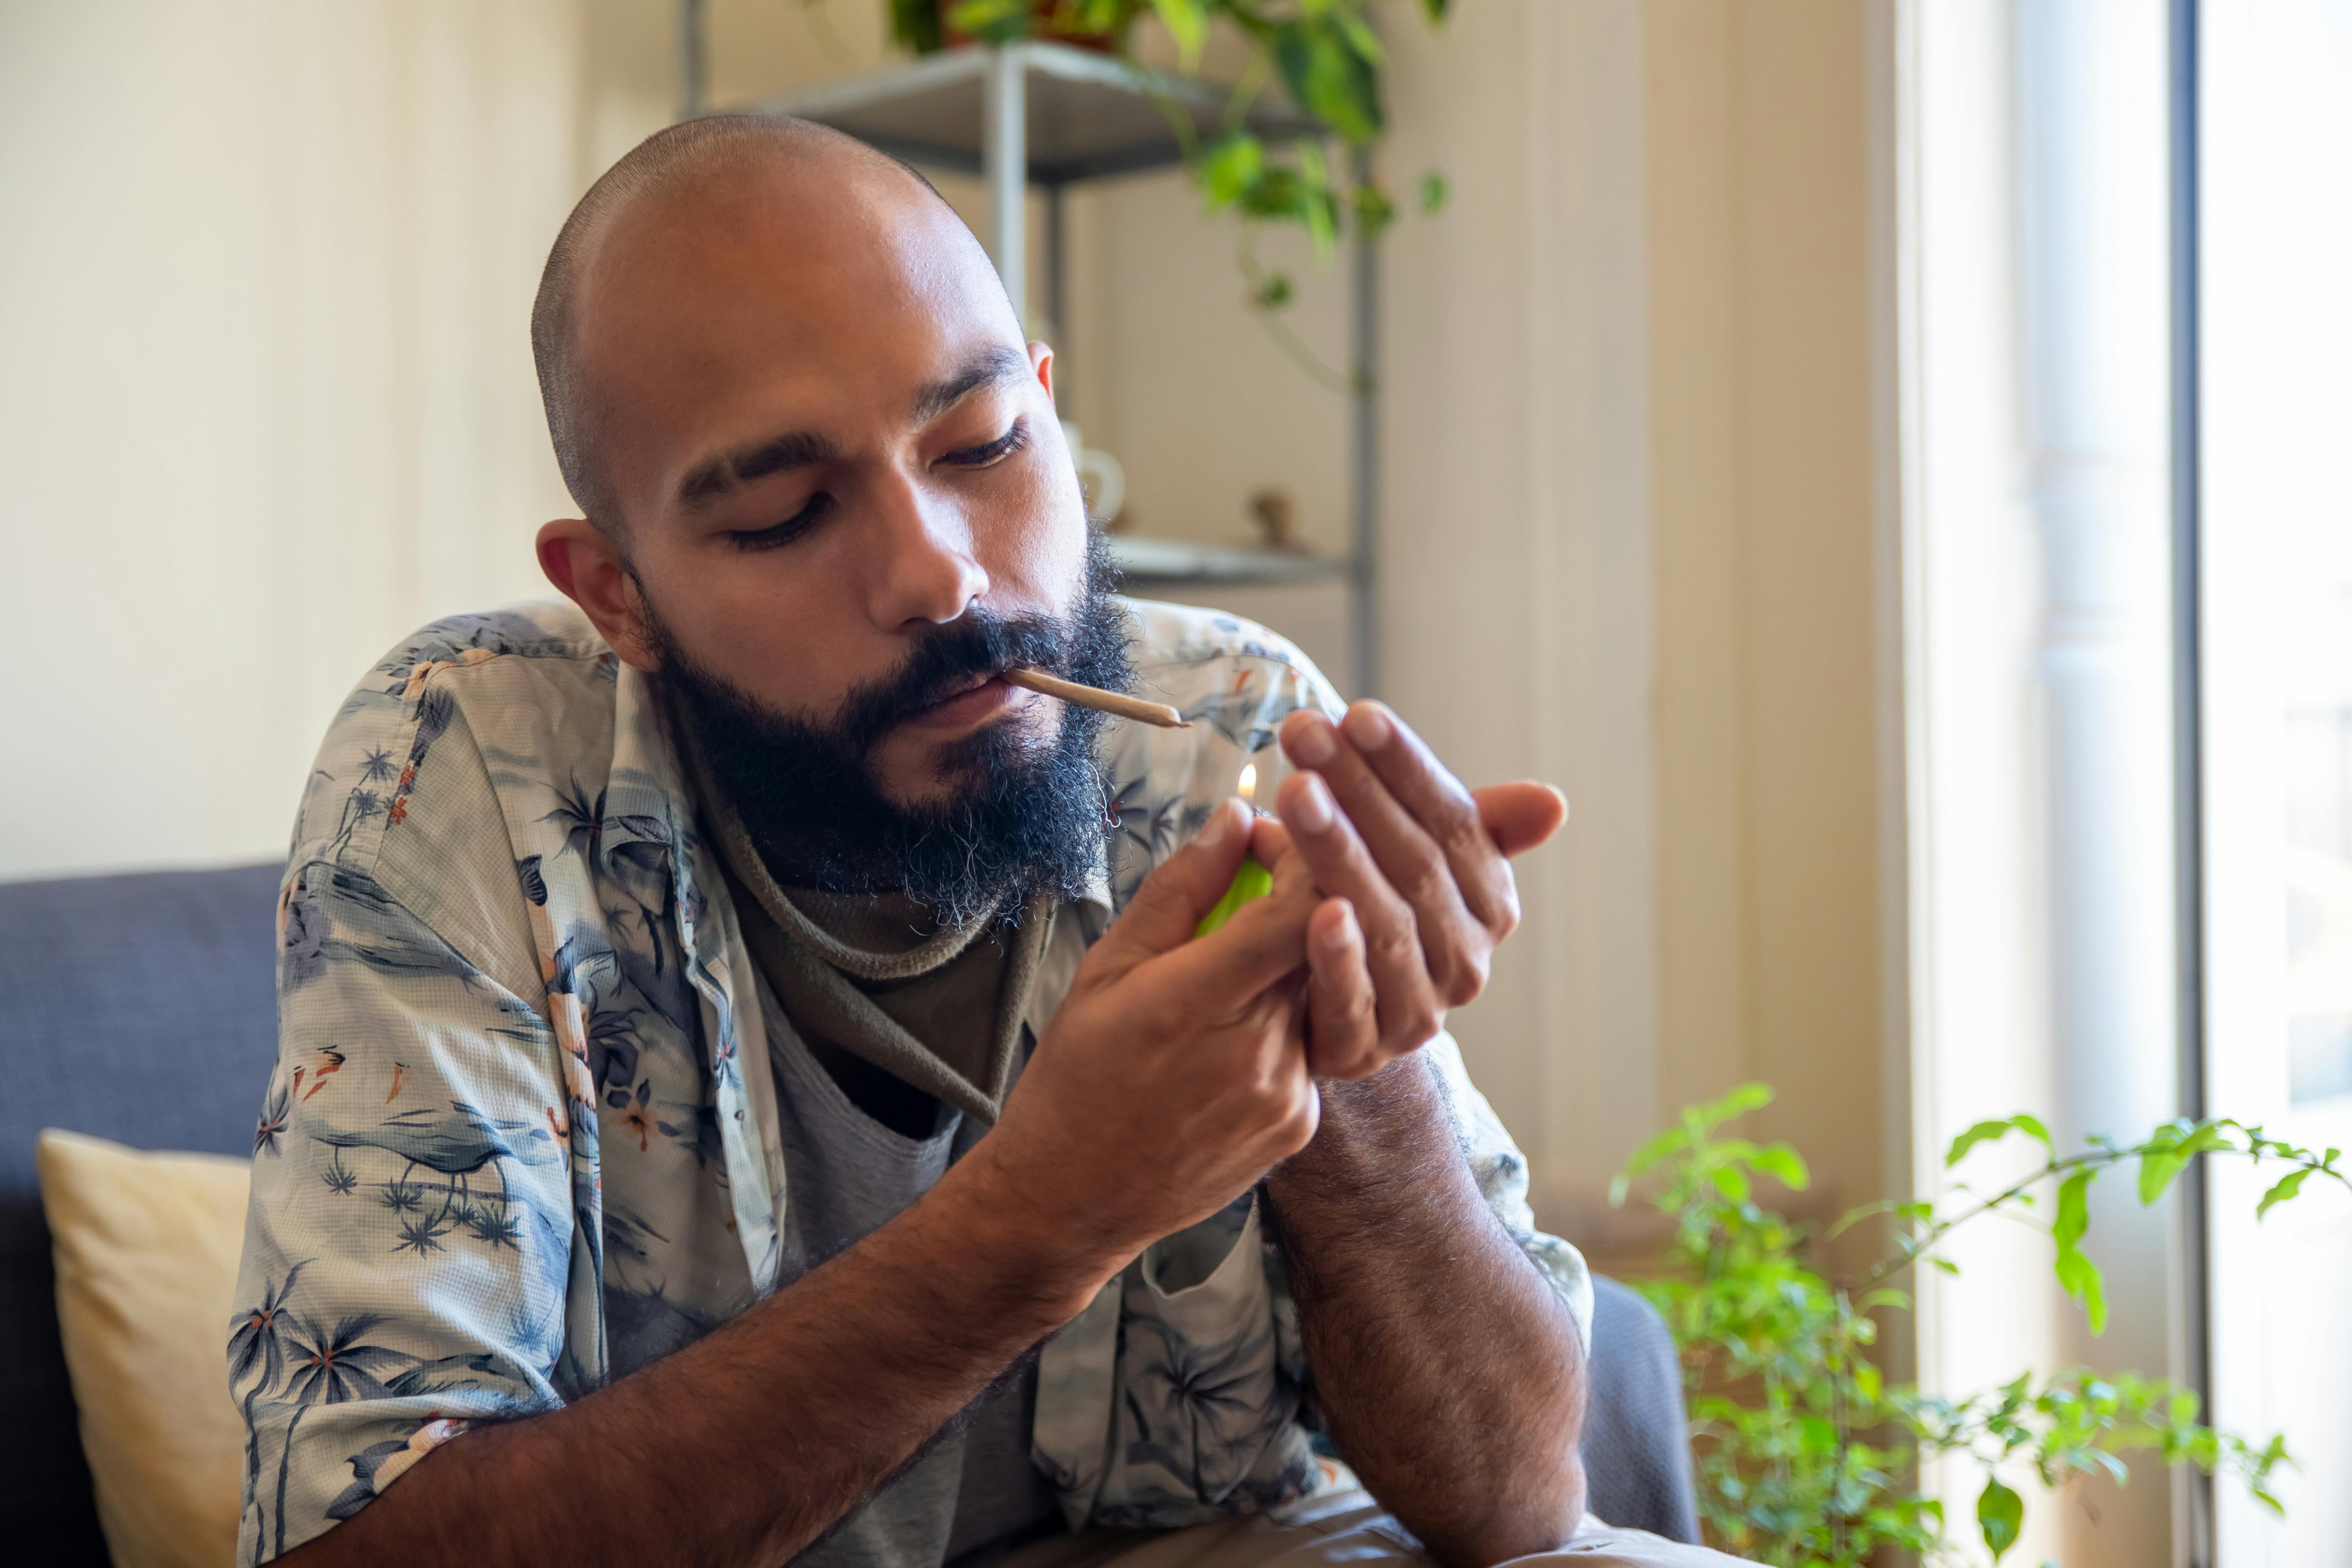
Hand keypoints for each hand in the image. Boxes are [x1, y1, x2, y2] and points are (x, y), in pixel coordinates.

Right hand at [978, 799, 1323, 1274]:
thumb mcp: (1108, 969)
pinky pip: (1312, 1046)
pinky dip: (1284, 1024)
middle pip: (1322, 947)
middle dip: (1302, 900)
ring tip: (1231, 968)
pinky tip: (1230, 1037)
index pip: (1300, 912)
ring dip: (1292, 965)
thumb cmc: (1077, 1079)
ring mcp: (1286, 1096)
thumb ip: (1180, 890)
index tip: (1285, 836)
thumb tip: (1237, 819)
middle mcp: (1257, 1053)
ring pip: (1321, 995)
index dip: (1307, 861)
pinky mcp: (1300, 1126)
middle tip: (1261, 879)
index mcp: (1197, 1003)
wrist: (1073, 1201)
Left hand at [1269, 701, 1565, 1079]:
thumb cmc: (1375, 909)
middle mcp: (1465, 959)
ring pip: (1384, 923)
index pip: (1453, 821)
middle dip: (1359, 792)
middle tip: (1305, 732)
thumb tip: (1553, 802)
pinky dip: (1338, 956)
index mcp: (1488, 903)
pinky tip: (1317, 910)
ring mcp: (1418, 1009)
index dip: (1406, 767)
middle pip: (1414, 863)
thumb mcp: (1420, 859)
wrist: (1331, 1021)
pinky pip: (1352, 1001)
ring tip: (1295, 792)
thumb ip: (1475, 825)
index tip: (1358, 713)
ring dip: (1339, 854)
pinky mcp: (1364, 1050)